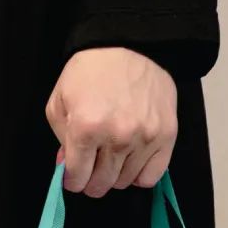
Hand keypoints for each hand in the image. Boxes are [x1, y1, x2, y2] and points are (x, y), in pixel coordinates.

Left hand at [45, 47, 177, 197]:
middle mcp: (117, 137)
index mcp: (86, 127)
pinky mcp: (166, 136)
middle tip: (91, 170)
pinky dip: (139, 175)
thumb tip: (68, 168)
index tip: (74, 177)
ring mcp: (145, 138)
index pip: (77, 177)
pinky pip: (151, 177)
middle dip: (91, 182)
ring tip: (111, 158)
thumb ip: (61, 139)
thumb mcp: (61, 100)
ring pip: (124, 182)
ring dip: (115, 176)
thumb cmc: (91, 71)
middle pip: (101, 184)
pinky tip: (132, 162)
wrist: (129, 43)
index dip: (72, 180)